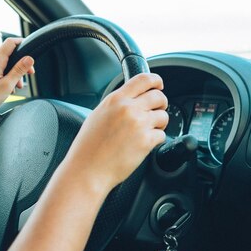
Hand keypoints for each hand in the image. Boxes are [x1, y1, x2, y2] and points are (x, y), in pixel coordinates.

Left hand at [0, 38, 34, 129]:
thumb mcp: (7, 85)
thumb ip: (19, 70)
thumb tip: (29, 58)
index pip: (10, 43)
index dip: (22, 43)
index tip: (30, 49)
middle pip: (8, 55)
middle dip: (19, 65)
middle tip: (26, 77)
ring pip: (2, 63)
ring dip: (12, 73)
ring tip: (14, 87)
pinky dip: (3, 75)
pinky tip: (4, 87)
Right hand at [61, 73, 167, 195]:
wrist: (88, 170)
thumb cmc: (89, 147)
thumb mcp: (98, 115)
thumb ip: (116, 104)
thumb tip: (132, 99)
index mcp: (116, 100)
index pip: (144, 79)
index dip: (156, 80)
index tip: (159, 85)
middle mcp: (128, 109)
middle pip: (158, 96)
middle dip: (161, 104)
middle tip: (156, 112)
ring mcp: (139, 124)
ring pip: (163, 116)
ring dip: (159, 124)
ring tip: (148, 131)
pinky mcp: (146, 141)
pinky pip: (162, 135)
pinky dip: (156, 139)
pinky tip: (144, 144)